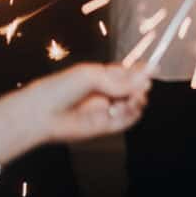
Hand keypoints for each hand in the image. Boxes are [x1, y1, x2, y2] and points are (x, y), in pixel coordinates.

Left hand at [26, 63, 150, 144]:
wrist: (41, 114)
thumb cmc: (59, 89)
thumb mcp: (91, 76)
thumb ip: (120, 79)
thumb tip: (146, 78)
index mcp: (102, 76)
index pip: (128, 73)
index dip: (141, 72)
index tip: (154, 69)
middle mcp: (106, 93)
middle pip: (135, 89)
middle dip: (141, 87)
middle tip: (141, 87)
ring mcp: (106, 110)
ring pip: (134, 105)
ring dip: (138, 101)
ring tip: (133, 99)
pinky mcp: (105, 127)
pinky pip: (127, 121)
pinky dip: (131, 115)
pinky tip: (124, 109)